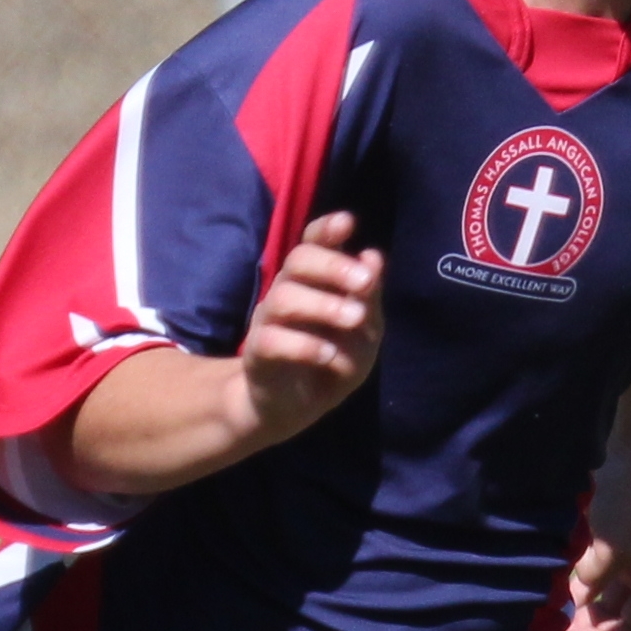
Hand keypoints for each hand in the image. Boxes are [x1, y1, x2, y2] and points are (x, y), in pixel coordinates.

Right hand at [236, 213, 384, 443]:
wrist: (293, 408)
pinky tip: (330, 355)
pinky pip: (273, 340)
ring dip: (323, 306)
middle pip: (298, 261)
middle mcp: (286, 292)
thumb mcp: (363, 334)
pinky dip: (304, 346)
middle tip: (363, 283)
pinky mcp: (258, 353)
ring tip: (354, 319)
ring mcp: (268, 321)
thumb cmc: (331, 363)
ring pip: (284, 298)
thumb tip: (373, 256)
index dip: (326, 229)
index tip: (348, 222)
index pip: (312, 243)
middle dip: (332, 266)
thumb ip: (368, 298)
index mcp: (312, 282)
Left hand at [566, 481, 630, 630]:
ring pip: (608, 586)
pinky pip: (600, 562)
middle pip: (621, 609)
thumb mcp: (613, 545)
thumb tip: (576, 599)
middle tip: (557, 627)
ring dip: (584, 598)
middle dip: (591, 622)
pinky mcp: (620, 526)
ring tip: (553, 602)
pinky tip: (558, 570)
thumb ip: (594, 579)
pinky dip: (580, 573)